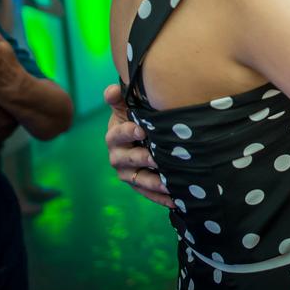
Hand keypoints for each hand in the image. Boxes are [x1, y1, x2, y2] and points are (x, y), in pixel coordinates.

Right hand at [103, 83, 171, 207]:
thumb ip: (120, 98)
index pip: (118, 135)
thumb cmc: (136, 117)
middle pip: (127, 160)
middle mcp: (118, 156)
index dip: (128, 132)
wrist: (143, 135)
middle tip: (157, 158)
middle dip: (142, 158)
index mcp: (115, 136)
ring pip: (138, 180)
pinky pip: (149, 194)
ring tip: (169, 184)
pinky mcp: (140, 185)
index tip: (141, 130)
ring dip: (153, 183)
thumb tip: (113, 90)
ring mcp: (128, 173)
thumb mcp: (128, 106)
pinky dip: (161, 198)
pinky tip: (177, 200)